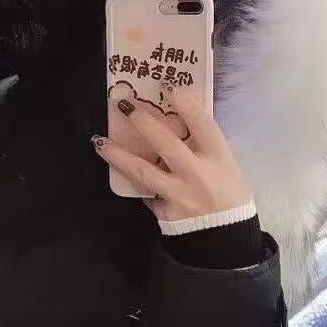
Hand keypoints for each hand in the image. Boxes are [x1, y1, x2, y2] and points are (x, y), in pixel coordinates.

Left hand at [93, 87, 252, 222]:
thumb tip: (175, 117)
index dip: (187, 106)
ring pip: (143, 171)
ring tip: (100, 142)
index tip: (171, 90)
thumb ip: (203, 144)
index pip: (204, 126)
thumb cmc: (227, 193)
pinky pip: (144, 191)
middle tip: (125, 106)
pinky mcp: (164, 211)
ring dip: (118, 155)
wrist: (224, 235)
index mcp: (219, 159)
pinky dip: (132, 179)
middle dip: (144, 123)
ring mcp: (179, 194)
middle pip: (167, 144)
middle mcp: (198, 175)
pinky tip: (117, 168)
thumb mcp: (225, 165)